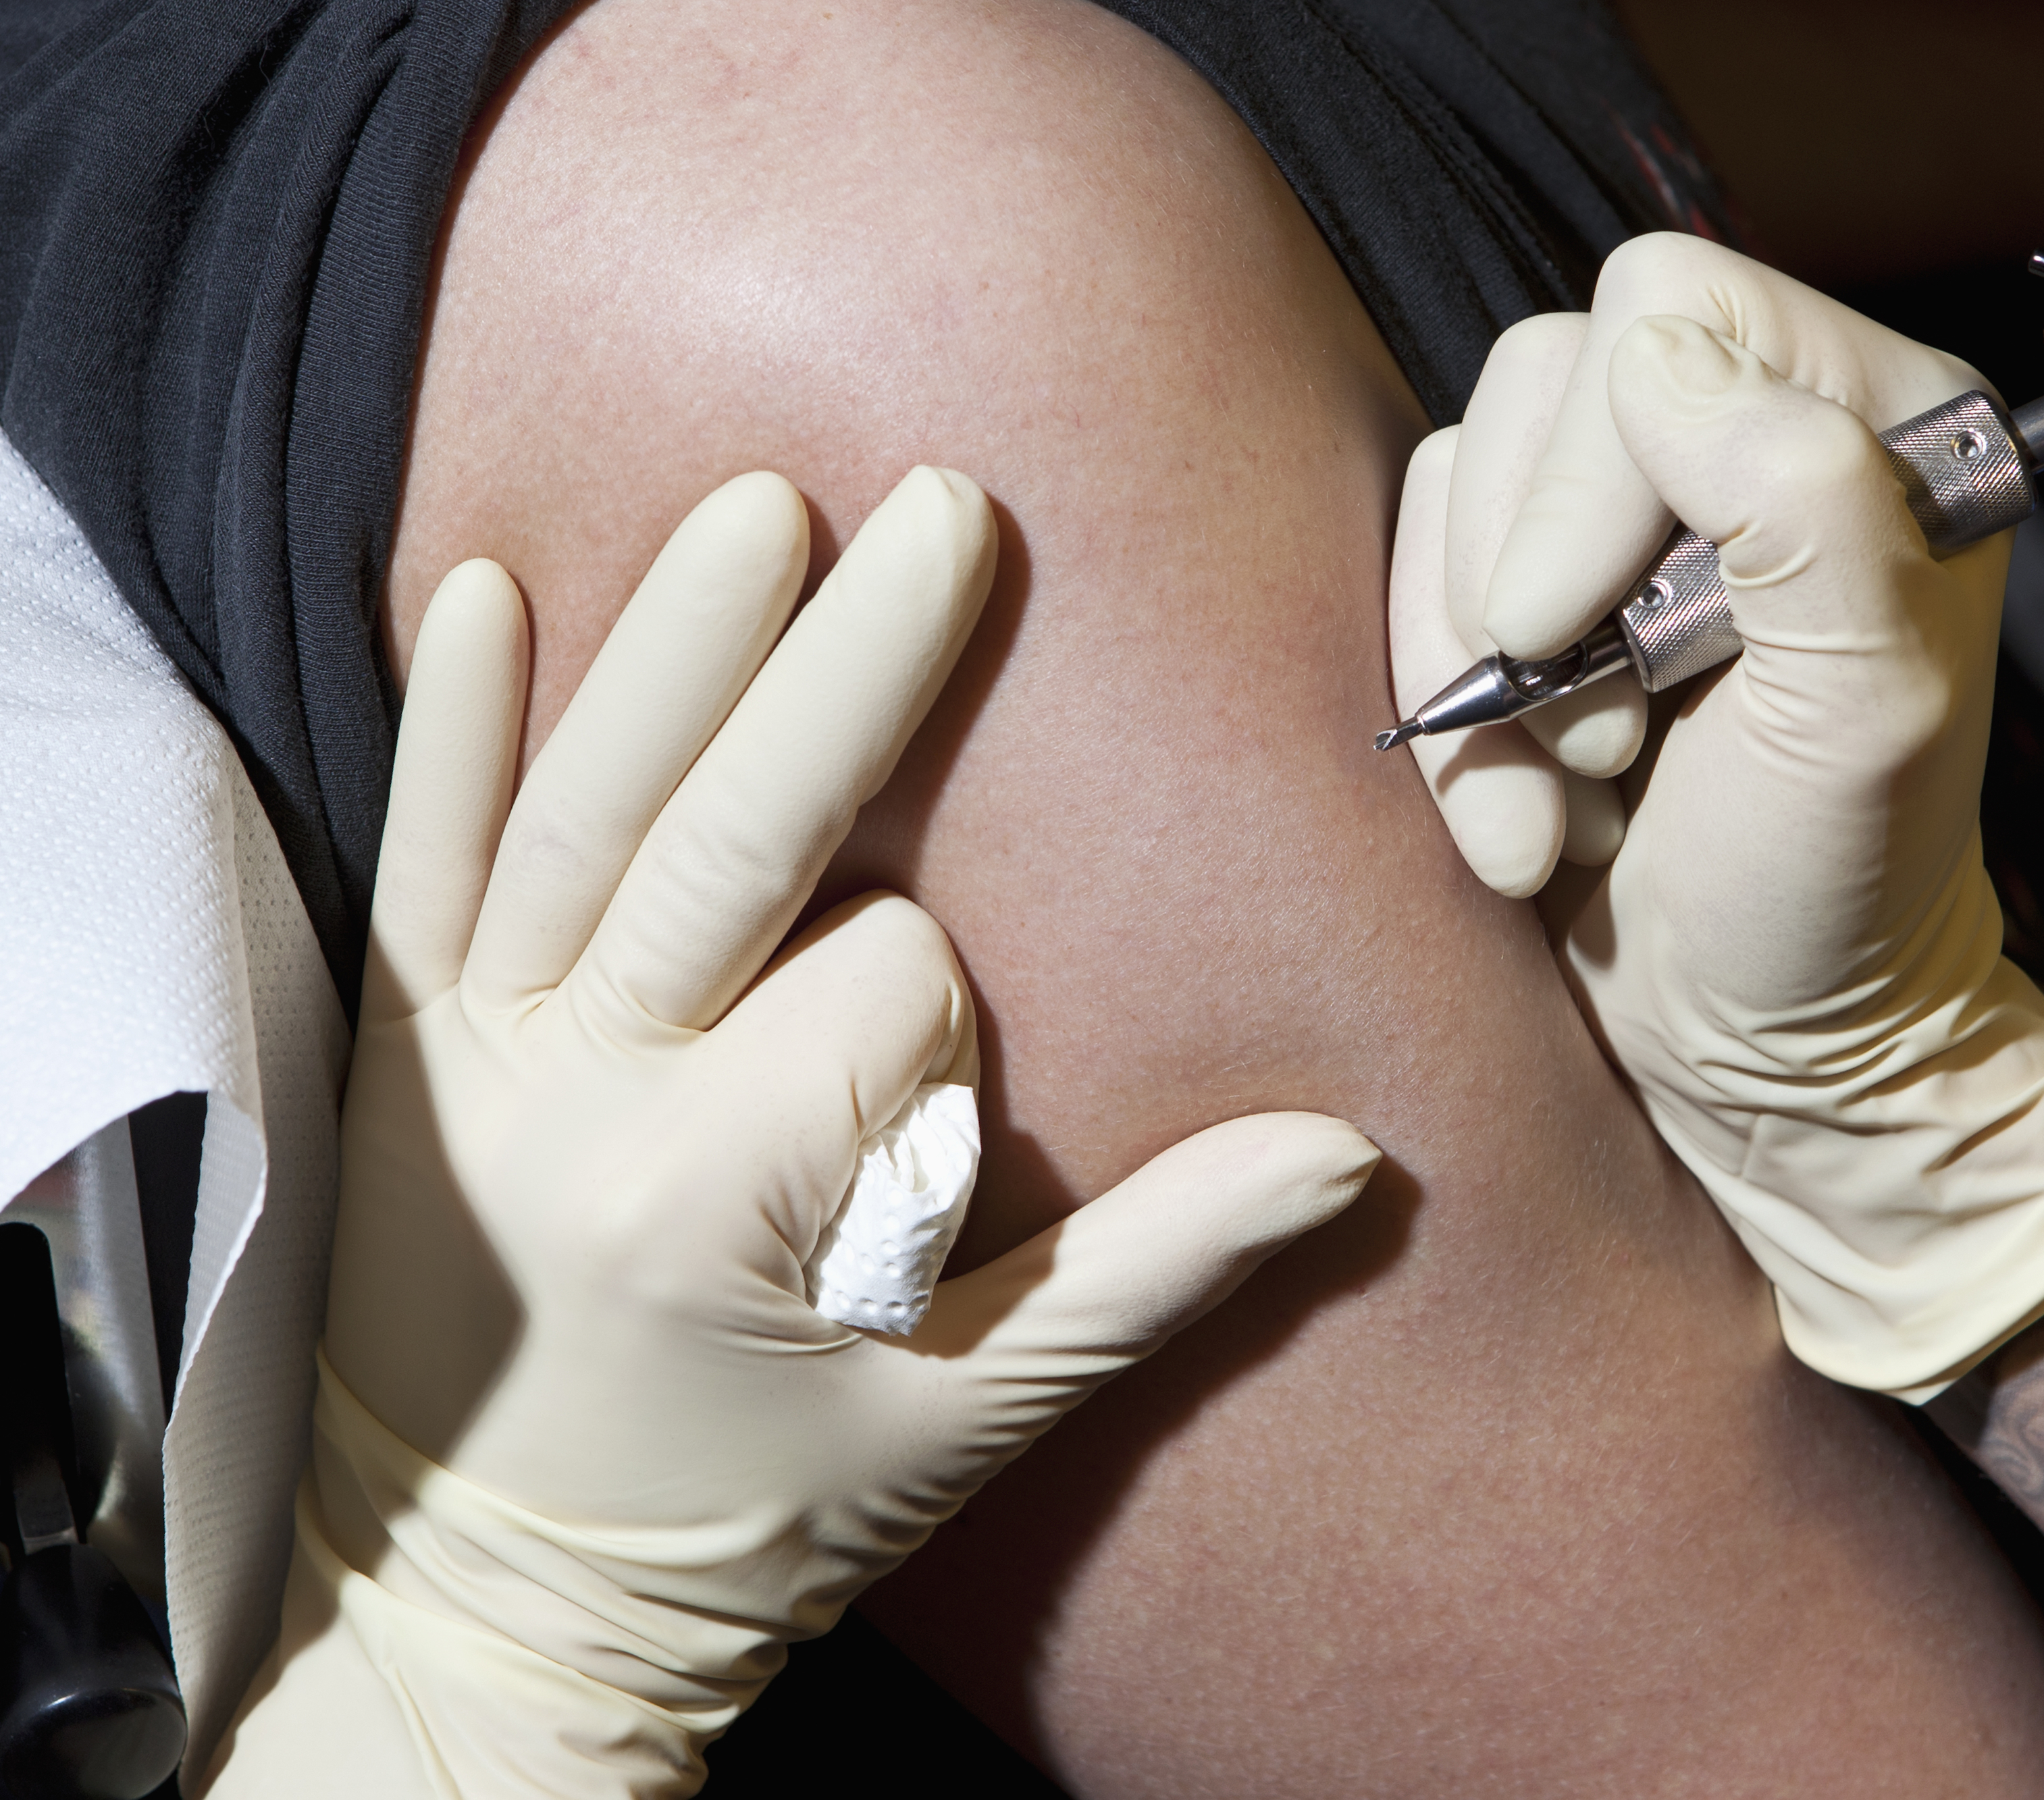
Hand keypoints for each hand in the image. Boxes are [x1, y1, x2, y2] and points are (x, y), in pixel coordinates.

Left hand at [216, 470, 1377, 1797]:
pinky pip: (417, 862)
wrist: (482, 1608)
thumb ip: (1157, 1271)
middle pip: (738, 835)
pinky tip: (490, 588)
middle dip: (854, 668)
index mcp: (731, 1197)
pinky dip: (449, 727)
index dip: (945, 1008)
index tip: (942, 1113)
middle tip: (945, 508)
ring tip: (767, 506)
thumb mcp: (968, 1420)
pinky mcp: (407, 1049)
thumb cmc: (745, 1523)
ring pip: (583, 814)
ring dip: (679, 649)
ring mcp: (477, 1061)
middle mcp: (588, 1103)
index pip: (889, 985)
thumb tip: (1350, 1154)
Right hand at [1392, 235, 2043, 1397]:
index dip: (1603, 467)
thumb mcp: (1863, 711)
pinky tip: (1523, 825)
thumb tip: (1655, 364)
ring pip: (1458, 480)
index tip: (1616, 636)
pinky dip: (1445, 721)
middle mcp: (1744, 443)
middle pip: (1544, 381)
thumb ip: (1803, 505)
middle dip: (1539, 586)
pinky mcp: (1528, 601)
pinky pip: (1412, 577)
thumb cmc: (1832, 896)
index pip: (1668, 310)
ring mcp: (1624, 523)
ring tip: (1570, 799)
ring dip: (1483, 675)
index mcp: (1867, 424)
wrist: (1757, 1051)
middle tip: (1608, 742)